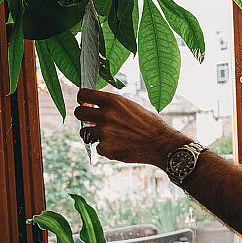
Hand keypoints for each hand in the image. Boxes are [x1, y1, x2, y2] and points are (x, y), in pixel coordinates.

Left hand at [74, 89, 190, 167]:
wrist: (162, 144)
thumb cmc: (151, 124)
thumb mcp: (132, 107)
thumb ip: (113, 106)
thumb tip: (96, 108)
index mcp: (114, 101)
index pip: (83, 94)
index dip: (83, 99)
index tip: (85, 104)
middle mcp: (106, 115)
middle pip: (78, 113)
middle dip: (84, 117)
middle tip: (91, 121)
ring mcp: (104, 132)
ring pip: (85, 132)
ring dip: (94, 135)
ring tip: (111, 136)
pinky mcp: (105, 148)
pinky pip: (98, 147)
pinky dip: (107, 148)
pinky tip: (121, 146)